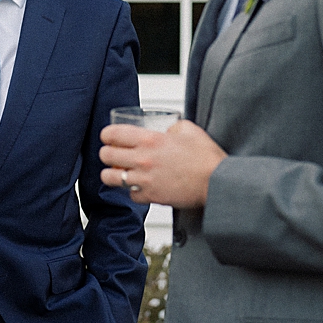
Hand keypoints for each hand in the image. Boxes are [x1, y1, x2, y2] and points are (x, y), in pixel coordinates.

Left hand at [99, 119, 225, 208]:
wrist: (217, 182)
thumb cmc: (206, 157)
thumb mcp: (188, 129)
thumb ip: (172, 127)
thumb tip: (167, 129)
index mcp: (150, 140)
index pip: (114, 134)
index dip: (107, 134)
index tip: (108, 136)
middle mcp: (143, 159)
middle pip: (106, 155)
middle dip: (106, 153)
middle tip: (110, 153)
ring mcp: (145, 179)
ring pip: (111, 178)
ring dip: (111, 174)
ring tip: (117, 172)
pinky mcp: (151, 196)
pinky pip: (130, 195)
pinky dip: (132, 191)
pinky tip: (138, 186)